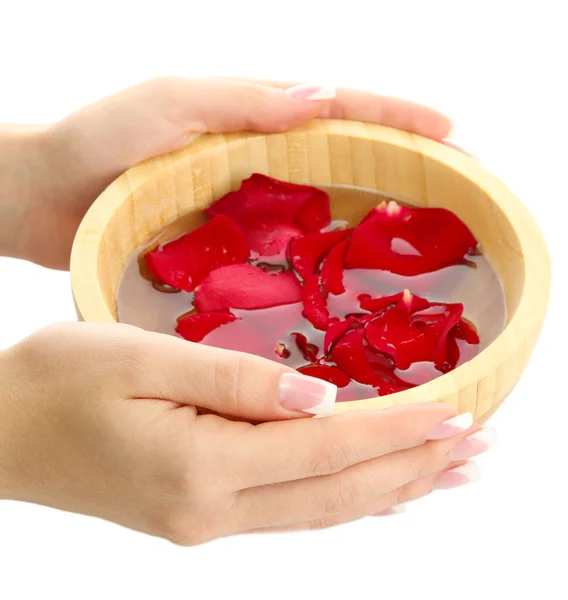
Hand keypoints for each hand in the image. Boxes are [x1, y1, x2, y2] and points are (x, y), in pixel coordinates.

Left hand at [0, 77, 452, 268]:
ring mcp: (249, 203)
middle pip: (348, 159)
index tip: (452, 140)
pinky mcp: (232, 242)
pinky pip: (290, 248)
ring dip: (374, 219)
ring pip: (326, 206)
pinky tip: (349, 282)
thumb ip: (240, 101)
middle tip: (456, 195)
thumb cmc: (97, 141)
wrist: (47, 195)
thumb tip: (322, 100)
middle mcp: (261, 159)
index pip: (342, 111)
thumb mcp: (167, 105)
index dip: (398, 121)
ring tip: (423, 243)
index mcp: (254, 118)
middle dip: (403, 170)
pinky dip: (325, 259)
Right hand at [0, 323, 489, 543]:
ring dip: (389, 490)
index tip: (459, 415)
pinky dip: (344, 501)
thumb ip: (233, 380)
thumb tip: (320, 400)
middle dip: (414, 469)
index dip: (398, 432)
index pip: (328, 451)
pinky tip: (372, 494)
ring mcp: (205, 522)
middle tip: (479, 450)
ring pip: (322, 512)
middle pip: (338, 494)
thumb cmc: (57, 382)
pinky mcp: (196, 514)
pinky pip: (291, 513)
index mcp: (201, 466)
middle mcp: (211, 510)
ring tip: (446, 473)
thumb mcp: (139, 359)